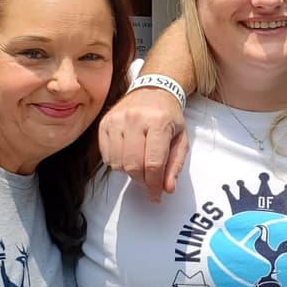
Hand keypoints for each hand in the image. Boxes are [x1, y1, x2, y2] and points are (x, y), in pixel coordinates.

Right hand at [99, 88, 188, 202]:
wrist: (154, 91)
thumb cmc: (169, 117)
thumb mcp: (181, 139)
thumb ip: (175, 165)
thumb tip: (167, 189)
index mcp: (158, 122)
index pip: (154, 163)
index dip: (154, 184)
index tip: (156, 195)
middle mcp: (135, 119)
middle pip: (133, 165)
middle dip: (142, 180)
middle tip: (149, 181)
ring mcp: (117, 120)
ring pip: (118, 163)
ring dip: (129, 172)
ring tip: (140, 164)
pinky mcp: (104, 123)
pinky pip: (106, 156)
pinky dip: (117, 163)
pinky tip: (128, 155)